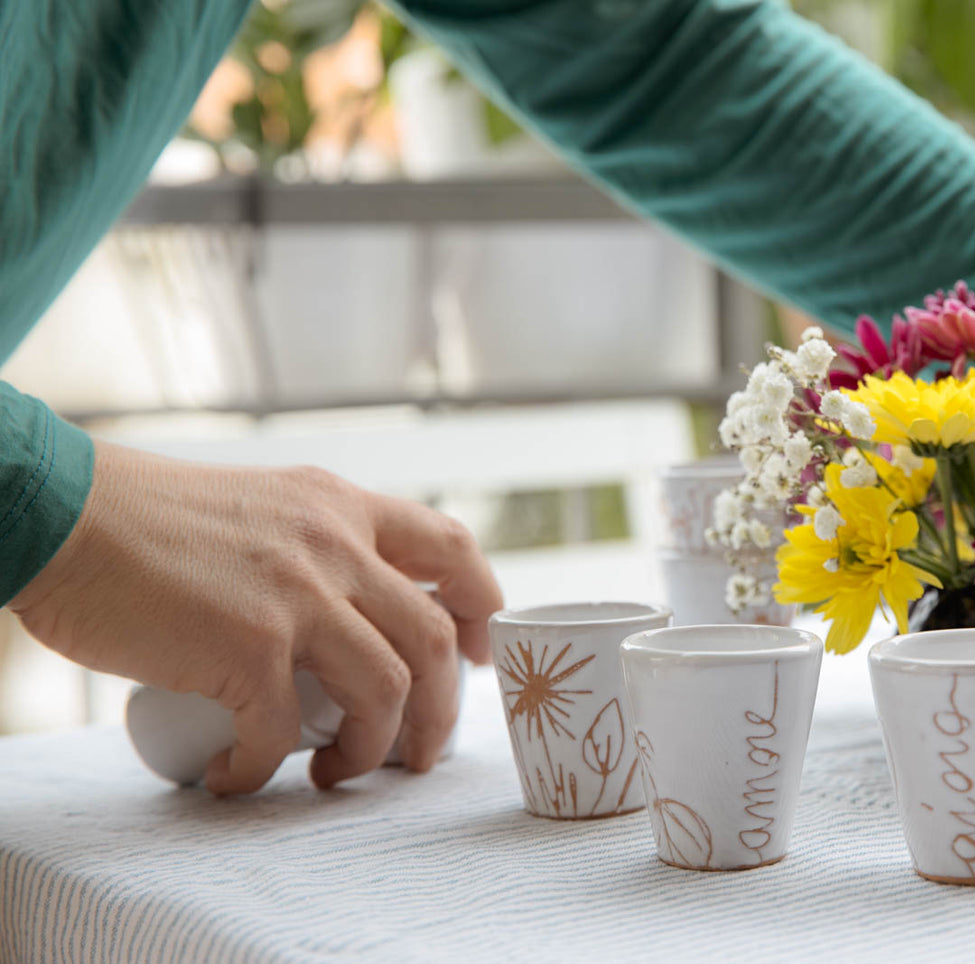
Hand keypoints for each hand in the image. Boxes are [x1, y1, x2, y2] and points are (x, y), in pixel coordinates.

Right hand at [9, 441, 503, 794]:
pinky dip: (263, 770)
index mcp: (341, 507)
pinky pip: (283, 732)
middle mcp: (335, 544)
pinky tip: (236, 776)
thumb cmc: (144, 520)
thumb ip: (311, 542)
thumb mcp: (263, 505)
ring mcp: (297, 595)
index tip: (477, 655)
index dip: (482, 606)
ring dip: (374, 749)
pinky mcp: (248, 645)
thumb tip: (346, 614)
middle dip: (443, 708)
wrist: (61, 514)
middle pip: (435, 637)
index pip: (452, 546)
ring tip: (338, 772)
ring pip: (388, 689)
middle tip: (420, 750)